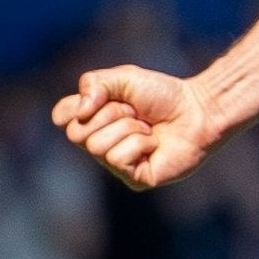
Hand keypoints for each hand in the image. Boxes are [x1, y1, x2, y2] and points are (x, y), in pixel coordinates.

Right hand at [50, 65, 218, 190]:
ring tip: (148, 128)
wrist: (198, 109)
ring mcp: (116, 164)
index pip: (60, 116)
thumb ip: (94, 84)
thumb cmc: (163, 95)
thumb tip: (79, 112)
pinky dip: (140, 144)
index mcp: (93, 120)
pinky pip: (118, 159)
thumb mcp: (124, 78)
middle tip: (135, 112)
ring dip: (129, 129)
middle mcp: (99, 144)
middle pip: (76, 133)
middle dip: (111, 114)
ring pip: (98, 146)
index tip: (104, 98)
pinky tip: (155, 144)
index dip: (78, 106)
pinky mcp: (134, 179)